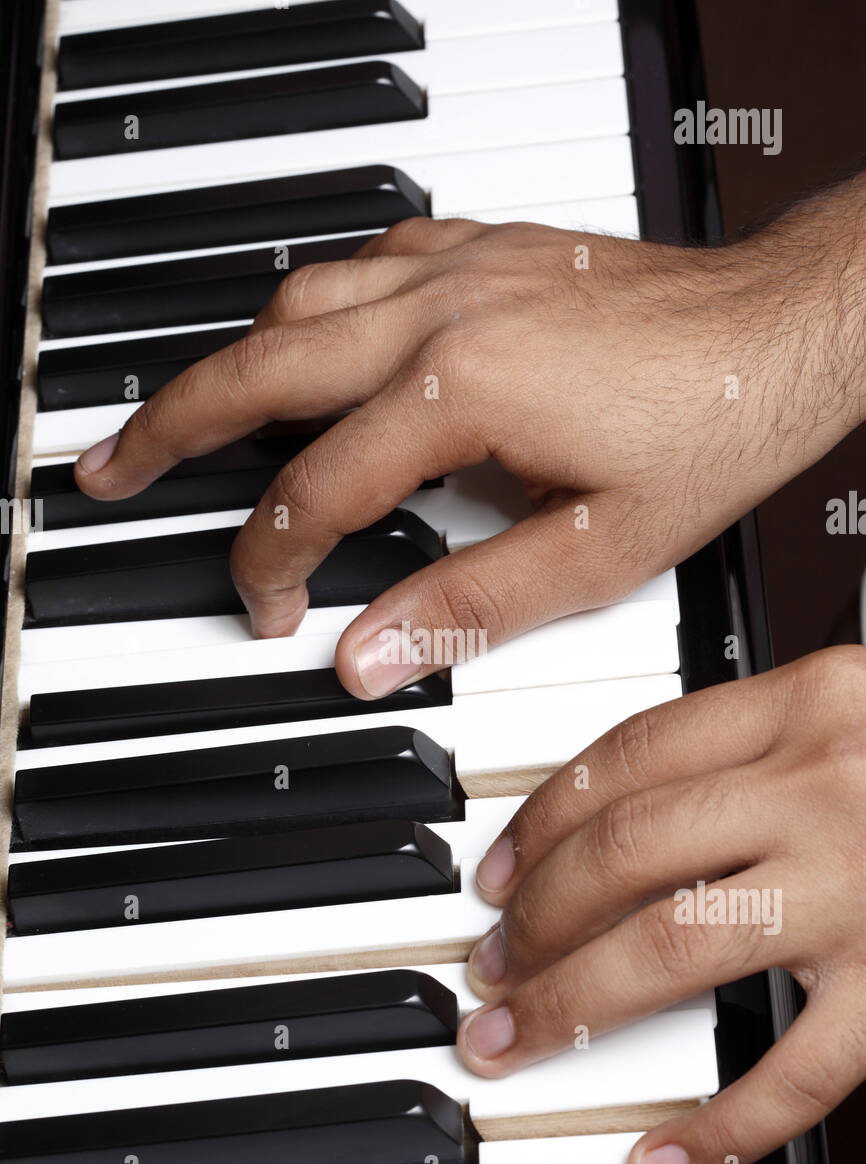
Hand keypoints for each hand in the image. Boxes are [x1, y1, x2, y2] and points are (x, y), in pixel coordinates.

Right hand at [74, 187, 865, 695]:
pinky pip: (360, 264)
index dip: (272, 561)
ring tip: (180, 417)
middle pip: (258, 369)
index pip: (316, 489)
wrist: (788, 328)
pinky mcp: (482, 248)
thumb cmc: (714, 430)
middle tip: (108, 469)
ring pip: (295, 306)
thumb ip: (471, 602)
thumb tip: (368, 653)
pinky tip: (305, 344)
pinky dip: (310, 311)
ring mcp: (458, 268)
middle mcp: (441, 312)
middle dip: (169, 428)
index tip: (270, 610)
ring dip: (226, 364)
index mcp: (462, 391)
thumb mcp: (601, 551)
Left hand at [458, 647, 865, 1163]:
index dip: (539, 817)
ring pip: (675, 947)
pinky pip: (800, 1071)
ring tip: (517, 1033)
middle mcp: (829, 786)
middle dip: (531, 918)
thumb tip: (620, 809)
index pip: (629, 751)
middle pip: (626, 851)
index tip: (496, 869)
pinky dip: (720, 1123)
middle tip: (485, 964)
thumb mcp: (858, 709)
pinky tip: (663, 1153)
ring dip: (574, 999)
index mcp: (811, 702)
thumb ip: (759, 739)